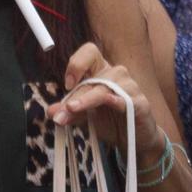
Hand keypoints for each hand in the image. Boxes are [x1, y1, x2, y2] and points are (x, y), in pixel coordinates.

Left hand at [48, 43, 162, 156]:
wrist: (135, 140)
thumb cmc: (110, 121)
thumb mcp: (85, 117)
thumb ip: (69, 112)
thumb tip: (51, 112)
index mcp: (101, 71)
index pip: (89, 51)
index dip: (77, 63)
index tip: (67, 84)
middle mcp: (116, 74)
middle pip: (93, 76)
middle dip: (76, 94)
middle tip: (64, 109)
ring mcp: (130, 87)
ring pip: (105, 87)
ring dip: (87, 99)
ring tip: (74, 110)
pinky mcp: (140, 103)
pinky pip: (125, 99)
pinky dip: (115, 100)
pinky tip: (108, 103)